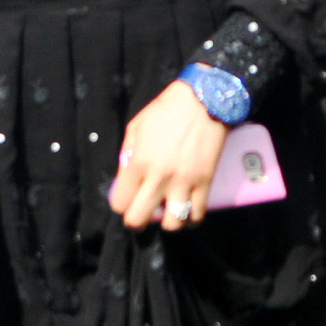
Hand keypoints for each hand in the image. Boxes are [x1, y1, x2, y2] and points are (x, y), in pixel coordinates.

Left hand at [111, 78, 226, 231]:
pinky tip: (186, 212)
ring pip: (172, 224)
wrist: (203, 101)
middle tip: (141, 215)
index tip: (125, 201)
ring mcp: (184, 182)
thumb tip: (125, 178)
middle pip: (140, 218)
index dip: (120, 205)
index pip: (120, 202)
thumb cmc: (165, 110)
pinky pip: (197, 214)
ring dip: (166, 222)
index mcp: (138, 163)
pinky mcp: (205, 183)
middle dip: (136, 222)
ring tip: (166, 213)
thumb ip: (127, 154)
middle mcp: (159, 177)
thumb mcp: (136, 128)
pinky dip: (190, 219)